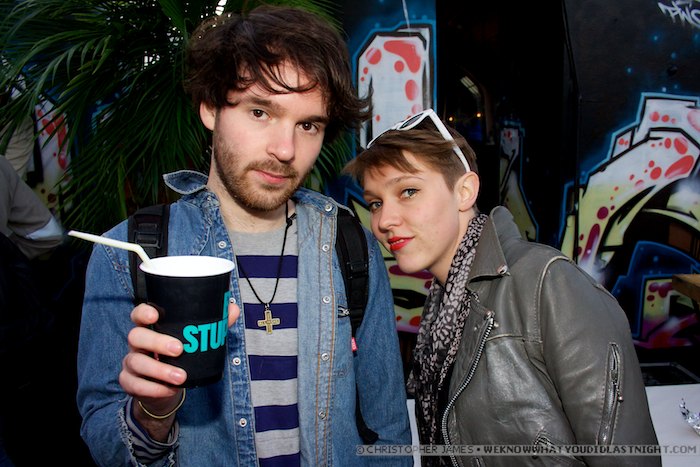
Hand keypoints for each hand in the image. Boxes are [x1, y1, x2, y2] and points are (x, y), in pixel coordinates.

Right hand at [119, 301, 240, 417]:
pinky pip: (134, 384)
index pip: (139, 314)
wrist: (168, 389)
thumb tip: (233, 308)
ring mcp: (131, 362)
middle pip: (136, 336)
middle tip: (179, 349)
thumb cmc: (182, 357)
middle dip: (157, 342)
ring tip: (181, 377)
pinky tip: (169, 389)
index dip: (143, 312)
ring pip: (136, 362)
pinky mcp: (130, 382)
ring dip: (159, 370)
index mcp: (152, 327)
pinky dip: (153, 388)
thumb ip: (214, 324)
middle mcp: (138, 343)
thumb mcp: (197, 340)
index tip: (155, 314)